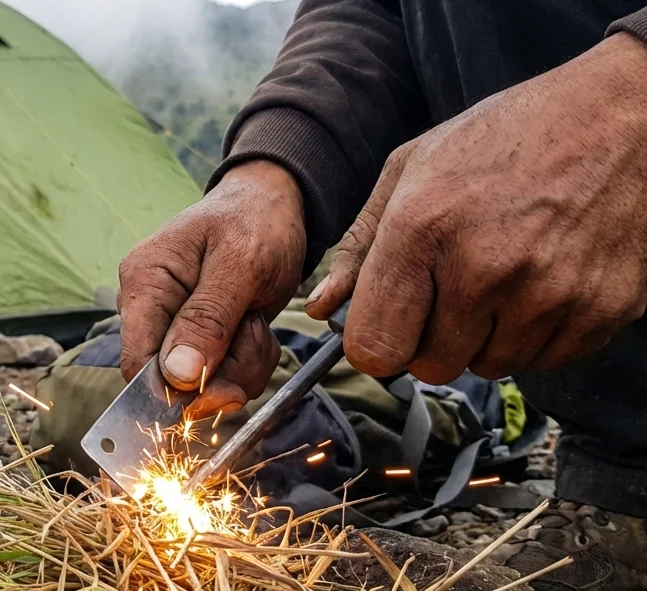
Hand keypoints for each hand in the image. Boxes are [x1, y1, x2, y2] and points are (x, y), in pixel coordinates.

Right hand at [117, 160, 304, 415]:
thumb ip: (208, 319)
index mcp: (144, 283)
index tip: (220, 389)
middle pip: (174, 382)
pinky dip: (249, 361)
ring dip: (243, 364)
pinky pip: (223, 376)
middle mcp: (151, 310)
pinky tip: (256, 326)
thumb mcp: (241, 264)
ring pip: (205, 385)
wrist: (275, 205)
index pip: (136, 362)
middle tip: (255, 329)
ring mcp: (175, 327)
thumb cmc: (254, 220)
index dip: (173, 389)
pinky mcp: (200, 339)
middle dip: (224, 370)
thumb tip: (176, 376)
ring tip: (257, 319)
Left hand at [306, 32, 646, 383]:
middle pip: (430, 367)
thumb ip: (358, 245)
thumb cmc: (503, 138)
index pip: (375, 348)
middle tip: (451, 289)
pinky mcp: (601, 311)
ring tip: (502, 274)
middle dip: (430, 338)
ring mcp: (548, 294)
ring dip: (485, 336)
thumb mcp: (411, 169)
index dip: (376, 342)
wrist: (618, 117)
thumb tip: (320, 308)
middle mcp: (484, 269)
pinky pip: (543, 362)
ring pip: (487, 367)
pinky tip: (541, 281)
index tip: (388, 322)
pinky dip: (535, 335)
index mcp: (423, 229)